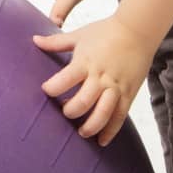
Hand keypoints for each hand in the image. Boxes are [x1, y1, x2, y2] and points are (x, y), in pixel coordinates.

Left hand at [32, 15, 156, 146]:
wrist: (137, 30)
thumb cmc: (105, 31)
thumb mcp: (78, 35)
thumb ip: (56, 42)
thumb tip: (34, 40)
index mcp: (85, 62)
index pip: (65, 79)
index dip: (52, 88)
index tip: (46, 91)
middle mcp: (100, 76)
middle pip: (83, 101)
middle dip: (71, 111)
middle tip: (64, 113)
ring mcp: (116, 86)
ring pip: (103, 112)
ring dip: (91, 126)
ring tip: (81, 133)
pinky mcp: (129, 93)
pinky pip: (120, 116)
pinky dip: (111, 131)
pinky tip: (101, 141)